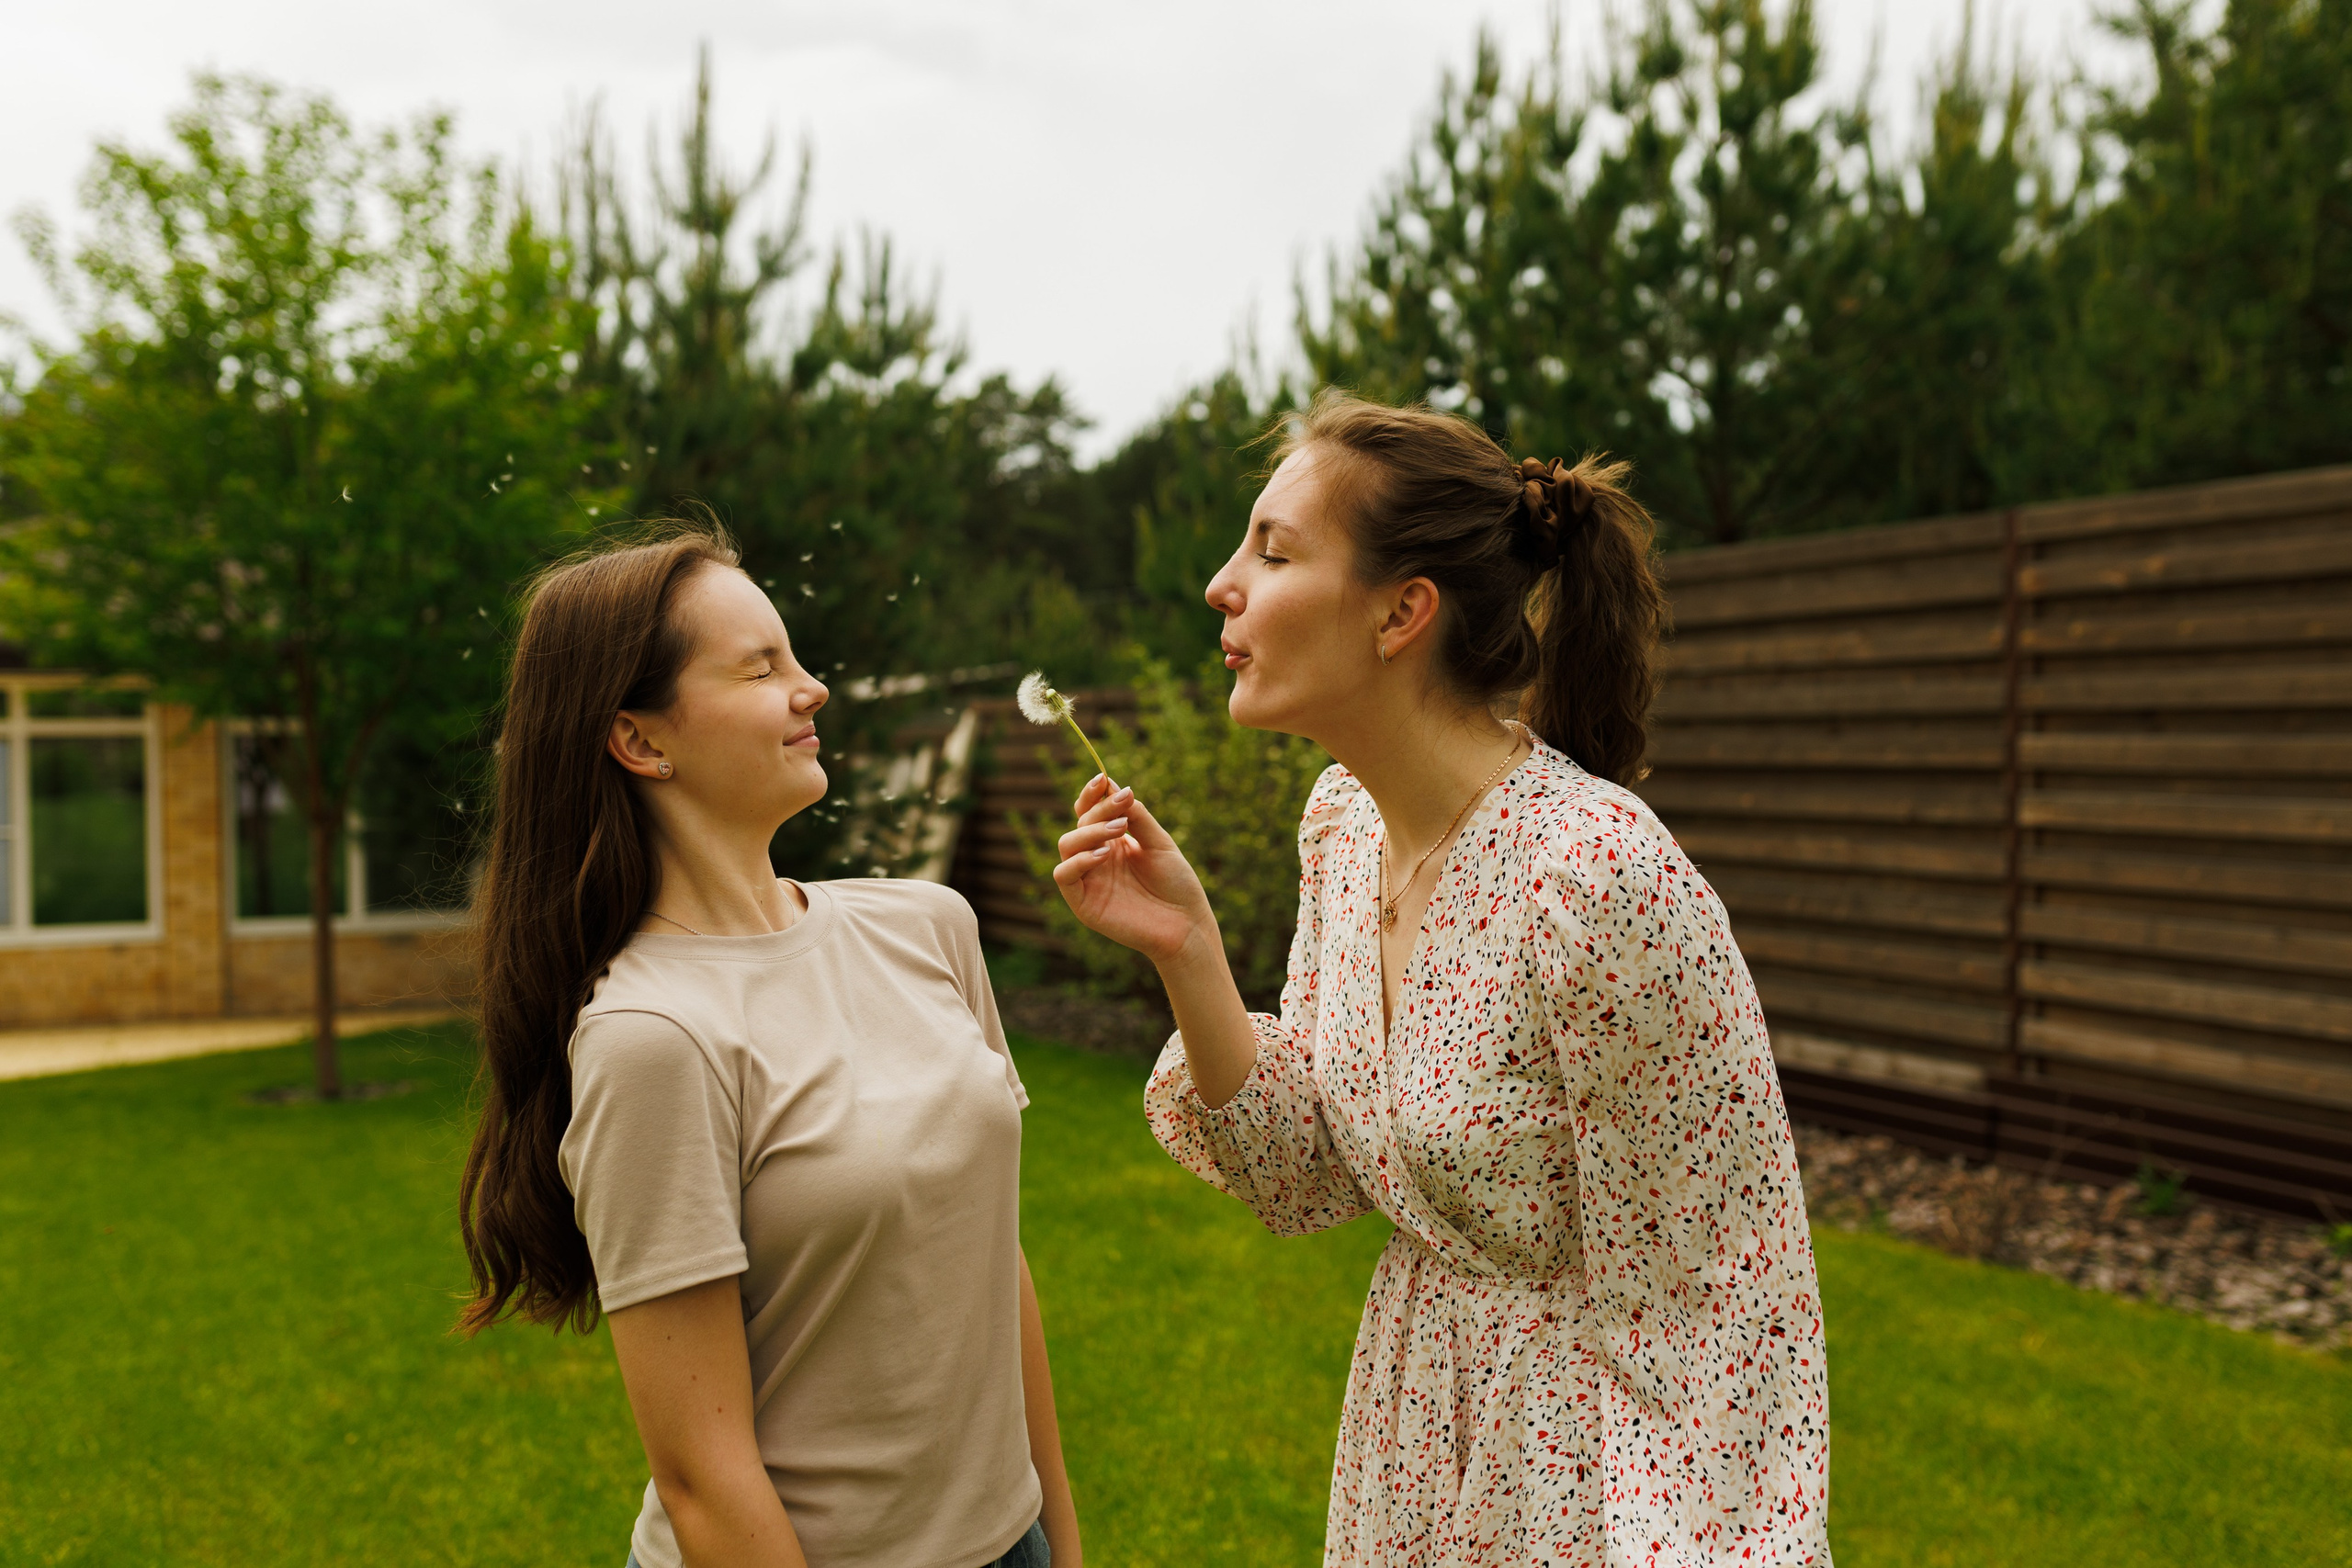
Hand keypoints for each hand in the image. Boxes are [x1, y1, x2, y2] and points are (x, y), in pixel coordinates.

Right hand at [1050, 775, 1213, 966]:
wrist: (1186, 924)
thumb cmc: (1176, 884)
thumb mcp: (1159, 843)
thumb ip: (1137, 817)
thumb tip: (1115, 787)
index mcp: (1113, 841)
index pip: (1090, 810)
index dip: (1091, 793)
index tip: (1102, 778)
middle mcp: (1097, 857)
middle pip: (1080, 823)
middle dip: (1099, 811)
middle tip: (1124, 810)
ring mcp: (1088, 880)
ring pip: (1067, 845)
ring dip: (1090, 832)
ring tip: (1119, 830)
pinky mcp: (1082, 903)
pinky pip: (1063, 875)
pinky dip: (1079, 860)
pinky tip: (1104, 854)